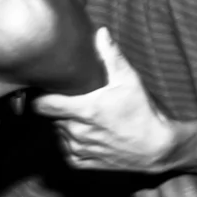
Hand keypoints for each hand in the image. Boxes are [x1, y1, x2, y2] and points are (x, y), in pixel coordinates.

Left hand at [32, 28, 176, 173]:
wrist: (157, 149)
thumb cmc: (143, 112)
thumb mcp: (130, 80)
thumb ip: (112, 56)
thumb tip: (100, 32)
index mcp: (84, 110)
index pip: (41, 105)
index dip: (39, 95)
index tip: (45, 87)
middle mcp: (77, 132)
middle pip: (49, 117)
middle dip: (55, 107)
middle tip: (66, 97)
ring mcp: (79, 149)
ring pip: (57, 133)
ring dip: (62, 124)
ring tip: (77, 114)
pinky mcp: (84, 163)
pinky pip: (66, 150)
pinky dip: (70, 141)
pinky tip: (83, 131)